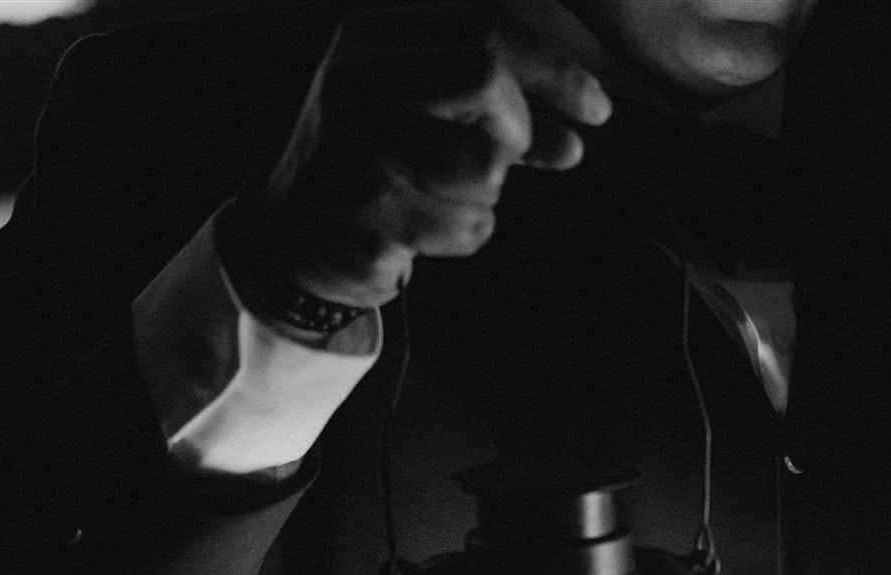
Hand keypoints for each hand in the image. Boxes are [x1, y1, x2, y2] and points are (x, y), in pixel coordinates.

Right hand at [255, 2, 612, 308]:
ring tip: (446, 195)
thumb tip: (578, 133)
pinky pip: (469, 226)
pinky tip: (424, 229)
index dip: (553, 66)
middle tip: (513, 155)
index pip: (482, 24)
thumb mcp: (423, 112)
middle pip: (484, 75)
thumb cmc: (375, 164)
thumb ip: (498, 109)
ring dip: (489, 192)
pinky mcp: (369, 216)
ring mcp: (357, 149)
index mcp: (370, 40)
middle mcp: (356, 82)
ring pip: (486, 162)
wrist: (291, 235)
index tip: (598, 108)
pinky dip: (467, 233)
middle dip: (518, 124)